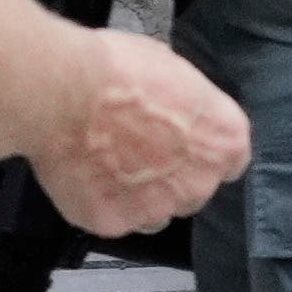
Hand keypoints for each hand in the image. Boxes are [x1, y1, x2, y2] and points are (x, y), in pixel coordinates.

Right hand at [28, 28, 252, 241]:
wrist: (62, 91)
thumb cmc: (116, 68)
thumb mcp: (170, 68)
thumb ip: (183, 107)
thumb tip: (174, 112)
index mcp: (225, 140)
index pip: (230, 161)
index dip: (200, 151)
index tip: (180, 142)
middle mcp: (200, 183)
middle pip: (192, 190)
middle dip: (167, 175)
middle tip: (131, 148)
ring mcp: (156, 208)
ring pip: (152, 211)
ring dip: (134, 194)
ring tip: (100, 163)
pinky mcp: (113, 222)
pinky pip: (109, 216)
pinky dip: (95, 201)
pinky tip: (77, 172)